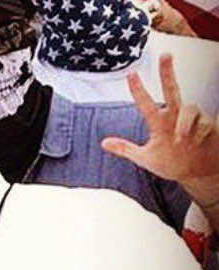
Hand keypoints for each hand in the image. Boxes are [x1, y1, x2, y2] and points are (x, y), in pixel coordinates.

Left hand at [103, 54, 218, 189]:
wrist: (197, 172)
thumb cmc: (172, 163)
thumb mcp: (145, 158)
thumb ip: (125, 149)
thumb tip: (103, 142)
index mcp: (158, 123)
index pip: (145, 103)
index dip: (138, 89)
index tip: (131, 74)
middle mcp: (175, 116)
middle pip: (172, 89)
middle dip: (168, 73)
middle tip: (165, 55)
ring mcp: (193, 120)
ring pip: (189, 107)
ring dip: (183, 123)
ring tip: (180, 139)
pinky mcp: (209, 125)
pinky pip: (204, 124)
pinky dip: (198, 134)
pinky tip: (196, 144)